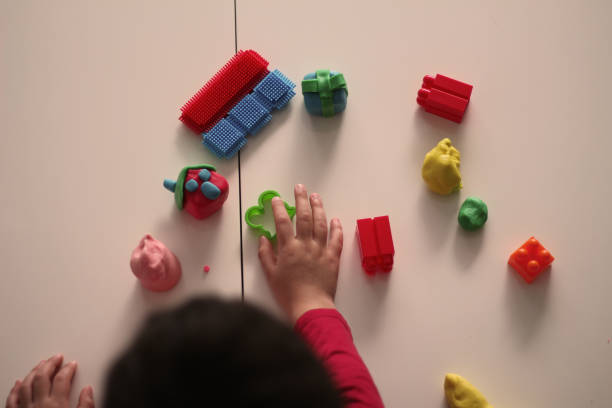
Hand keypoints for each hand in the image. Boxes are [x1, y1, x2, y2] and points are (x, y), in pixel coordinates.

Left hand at [5, 354, 93, 407]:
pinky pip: (11, 400)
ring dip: (33, 372)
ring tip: (40, 365)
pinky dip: (15, 389)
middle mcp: (39, 404)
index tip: (71, 364)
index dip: (68, 369)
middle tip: (56, 357)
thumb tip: (88, 390)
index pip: (62, 379)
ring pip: (25, 385)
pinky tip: (18, 383)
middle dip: (50, 364)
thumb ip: (85, 405)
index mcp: (56, 404)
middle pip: (42, 377)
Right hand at [258, 184, 342, 322]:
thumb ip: (266, 254)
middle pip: (304, 217)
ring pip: (321, 223)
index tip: (277, 199)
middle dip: (301, 199)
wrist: (310, 307)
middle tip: (300, 188)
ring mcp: (321, 250)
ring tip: (316, 197)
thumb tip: (264, 238)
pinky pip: (336, 239)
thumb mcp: (270, 275)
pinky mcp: (333, 258)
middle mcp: (305, 245)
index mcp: (288, 248)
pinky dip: (336, 228)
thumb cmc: (288, 294)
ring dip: (318, 208)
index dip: (279, 208)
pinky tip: (335, 220)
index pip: (283, 222)